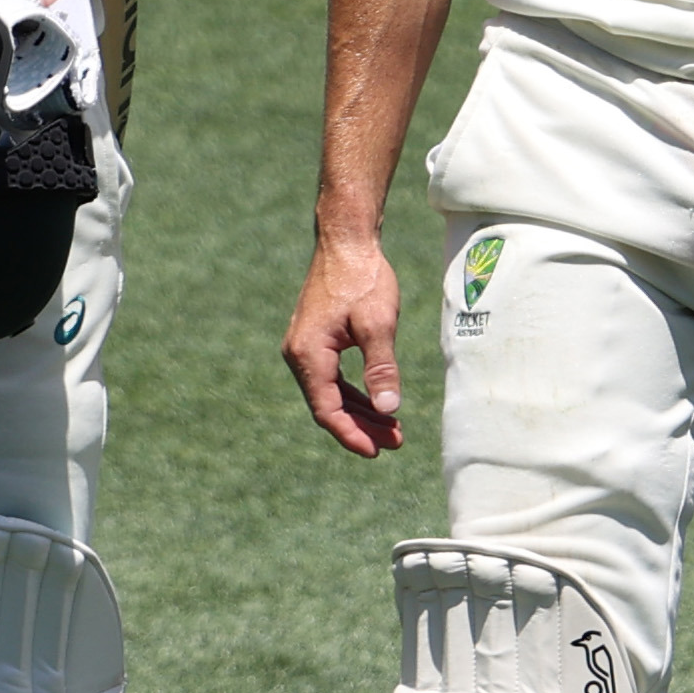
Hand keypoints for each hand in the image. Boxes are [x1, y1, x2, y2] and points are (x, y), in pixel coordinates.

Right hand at [283, 229, 410, 455]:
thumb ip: (382, 368)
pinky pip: (331, 378)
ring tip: (392, 429)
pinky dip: (354, 393)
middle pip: (328, 406)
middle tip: (394, 442)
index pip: (327, 409)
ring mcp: (304, 347)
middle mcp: (298, 354)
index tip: (377, 451)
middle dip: (361, 427)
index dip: (351, 434)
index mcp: (308, 354)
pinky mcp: (314, 341)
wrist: (346, 241)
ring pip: (330, 394)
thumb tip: (388, 408)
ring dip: (360, 412)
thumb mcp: (378, 325)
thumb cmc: (363, 278)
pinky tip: (377, 403)